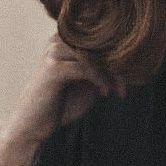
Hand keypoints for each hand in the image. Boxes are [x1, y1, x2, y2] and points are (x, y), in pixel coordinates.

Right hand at [0, 34, 124, 165]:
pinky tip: (104, 93)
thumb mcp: (89, 84)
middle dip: (116, 67)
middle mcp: (58, 40)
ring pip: (94, 55)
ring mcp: (54, 53)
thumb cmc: (62, 103)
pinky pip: (86, 69)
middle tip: (122, 88)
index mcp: (65, 40)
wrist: (35, 125)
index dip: (116, 57)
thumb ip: (105, 70)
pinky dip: (99, 80)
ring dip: (109, 74)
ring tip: (115, 90)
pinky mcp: (53, 68)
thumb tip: (130, 63)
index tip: (125, 80)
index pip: (98, 40)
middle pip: (98, 45)